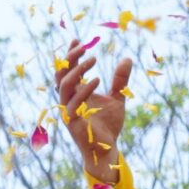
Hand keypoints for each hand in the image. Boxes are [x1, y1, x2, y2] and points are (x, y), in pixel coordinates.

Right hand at [55, 41, 129, 188]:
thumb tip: (126, 58)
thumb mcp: (117, 97)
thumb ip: (119, 80)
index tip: (77, 40)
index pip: (68, 72)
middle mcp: (69, 102)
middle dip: (70, 59)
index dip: (70, 56)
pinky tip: (97, 79)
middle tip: (83, 45)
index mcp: (76, 95)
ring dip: (77, 71)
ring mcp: (69, 112)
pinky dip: (84, 90)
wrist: (107, 149)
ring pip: (64, 87)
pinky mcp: (73, 123)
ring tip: (93, 58)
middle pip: (62, 76)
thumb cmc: (108, 125)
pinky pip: (73, 104)